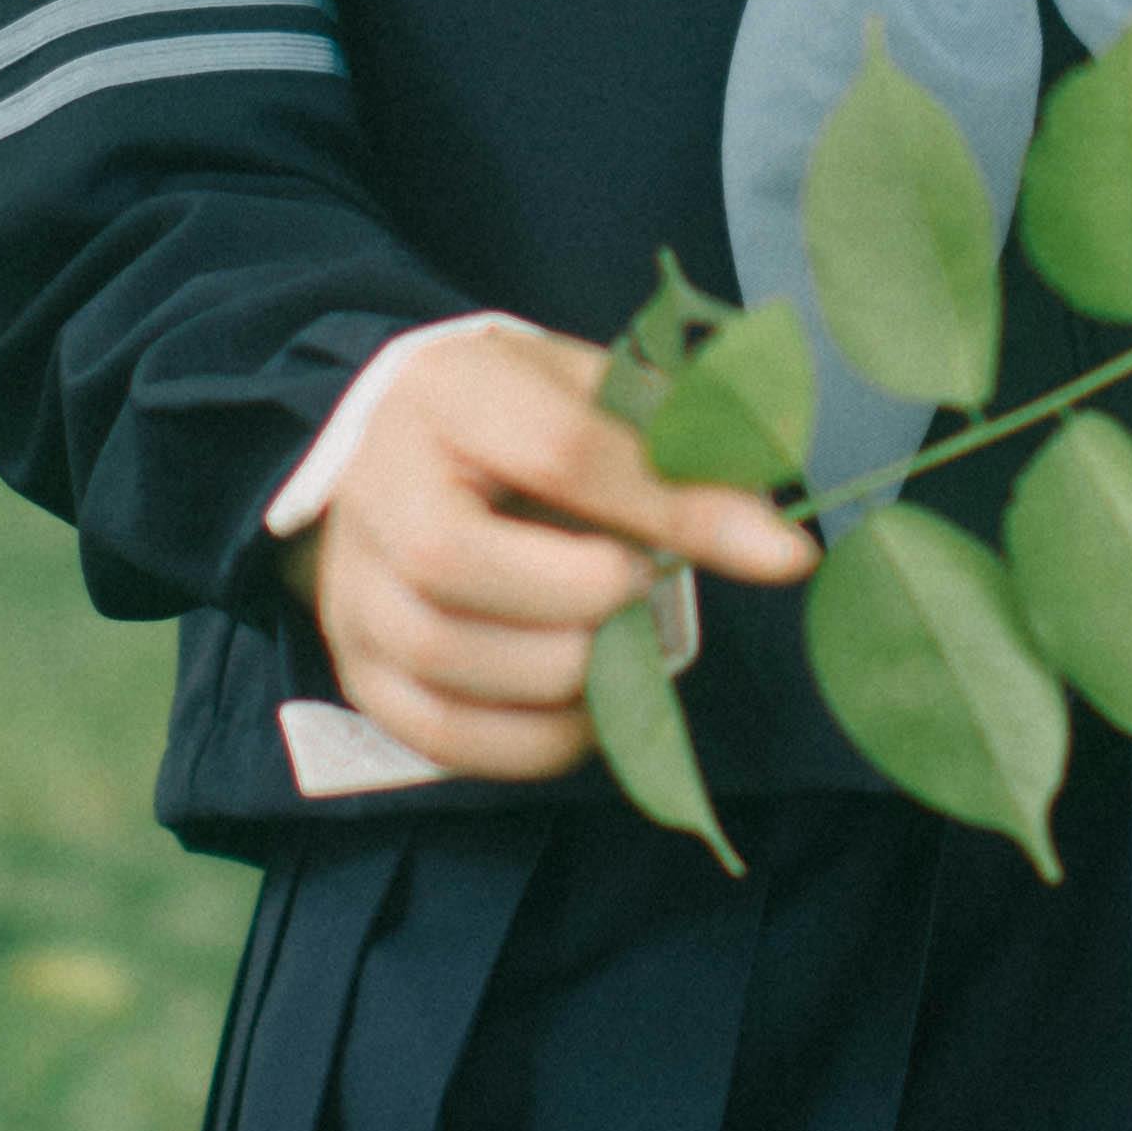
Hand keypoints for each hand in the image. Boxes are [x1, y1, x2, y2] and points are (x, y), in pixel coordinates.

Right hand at [274, 317, 817, 779]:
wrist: (404, 452)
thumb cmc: (521, 418)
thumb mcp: (594, 393)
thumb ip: (678, 449)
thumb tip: (779, 542)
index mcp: (448, 390)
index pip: (558, 452)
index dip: (674, 507)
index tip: (775, 549)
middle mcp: (376, 489)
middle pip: (457, 560)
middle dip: (586, 593)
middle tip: (641, 586)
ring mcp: (353, 589)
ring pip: (448, 656)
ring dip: (567, 671)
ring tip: (617, 641)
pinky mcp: (360, 671)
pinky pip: (443, 736)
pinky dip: (534, 739)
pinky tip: (586, 705)